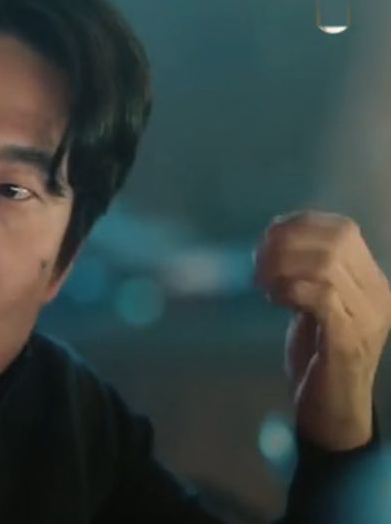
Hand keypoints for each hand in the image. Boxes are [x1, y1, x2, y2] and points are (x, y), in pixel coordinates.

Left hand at [254, 211, 390, 449]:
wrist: (332, 411)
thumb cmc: (317, 358)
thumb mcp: (312, 307)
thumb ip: (303, 276)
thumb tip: (274, 238)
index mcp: (371, 282)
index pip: (344, 229)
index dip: (301, 223)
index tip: (267, 234)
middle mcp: (377, 294)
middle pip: (336, 240)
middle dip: (287, 242)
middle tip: (257, 262)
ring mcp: (368, 317)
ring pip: (327, 264)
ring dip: (283, 266)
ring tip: (263, 283)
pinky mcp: (348, 339)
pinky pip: (321, 296)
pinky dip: (290, 289)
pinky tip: (273, 299)